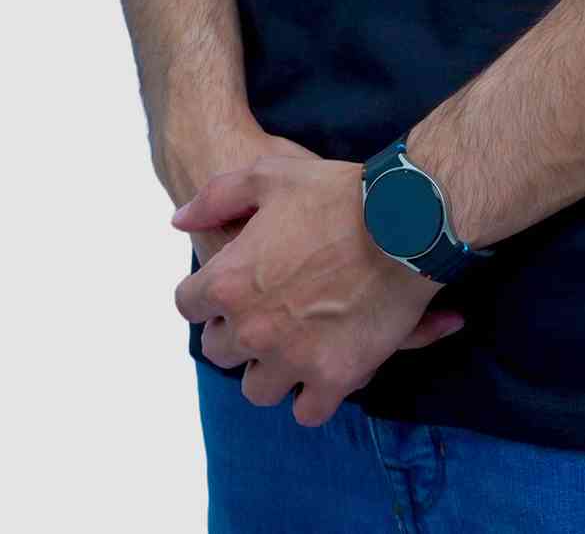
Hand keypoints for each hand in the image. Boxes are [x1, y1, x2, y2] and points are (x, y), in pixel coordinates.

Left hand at [172, 150, 465, 423]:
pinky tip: (326, 369)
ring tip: (295, 345)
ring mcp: (293, 358)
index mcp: (229, 281)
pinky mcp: (334, 377)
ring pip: (259, 389)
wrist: (405, 220)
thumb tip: (179, 220)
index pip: (189, 305)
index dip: (209, 294)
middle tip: (268, 313)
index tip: (232, 288)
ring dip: (272, 370)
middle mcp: (252, 328)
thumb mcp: (269, 174)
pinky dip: (314, 395)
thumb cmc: (336, 193)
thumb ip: (216, 197)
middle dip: (237, 333)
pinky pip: (308, 411)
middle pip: (220, 351)